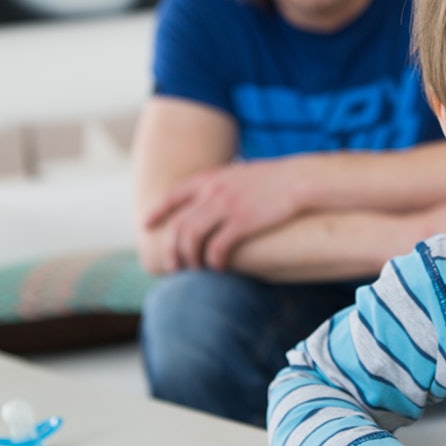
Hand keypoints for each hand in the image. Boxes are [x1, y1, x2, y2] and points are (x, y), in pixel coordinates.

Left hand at [143, 158, 305, 270]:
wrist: (300, 179)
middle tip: (172, 267)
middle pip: (179, 225)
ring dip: (190, 259)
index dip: (156, 212)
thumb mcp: (240, 174)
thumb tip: (212, 201)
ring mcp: (226, 206)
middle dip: (171, 249)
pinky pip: (217, 248)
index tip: (145, 225)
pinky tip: (218, 269)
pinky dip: (213, 262)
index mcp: (210, 178)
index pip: (172, 195)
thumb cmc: (275, 179)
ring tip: (194, 270)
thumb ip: (221, 186)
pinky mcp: (243, 222)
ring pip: (192, 238)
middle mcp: (213, 192)